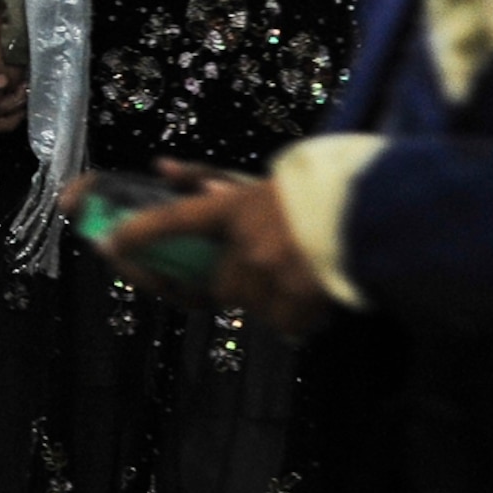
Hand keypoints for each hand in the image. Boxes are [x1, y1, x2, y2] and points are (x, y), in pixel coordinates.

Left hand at [92, 160, 334, 337]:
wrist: (384, 212)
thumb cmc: (322, 193)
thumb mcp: (265, 182)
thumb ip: (216, 181)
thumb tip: (164, 168)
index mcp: (237, 207)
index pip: (173, 221)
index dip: (137, 235)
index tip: (108, 245)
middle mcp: (247, 243)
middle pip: (218, 285)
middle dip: (237, 282)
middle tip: (269, 265)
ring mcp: (272, 276)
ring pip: (251, 305)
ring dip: (270, 297)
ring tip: (303, 270)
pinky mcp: (298, 303)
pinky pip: (284, 323)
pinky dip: (298, 314)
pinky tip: (319, 289)